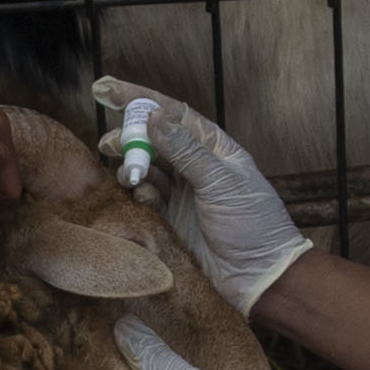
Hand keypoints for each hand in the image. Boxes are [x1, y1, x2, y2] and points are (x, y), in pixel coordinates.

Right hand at [96, 83, 303, 303]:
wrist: (259, 279)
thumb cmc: (253, 226)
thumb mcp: (222, 183)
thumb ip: (186, 151)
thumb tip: (155, 117)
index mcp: (216, 149)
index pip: (175, 114)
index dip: (142, 100)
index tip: (109, 90)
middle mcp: (197, 168)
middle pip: (155, 140)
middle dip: (130, 137)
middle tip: (109, 142)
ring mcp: (183, 195)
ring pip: (146, 170)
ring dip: (132, 167)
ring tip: (126, 174)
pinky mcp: (171, 221)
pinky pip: (145, 200)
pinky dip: (138, 194)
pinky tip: (142, 197)